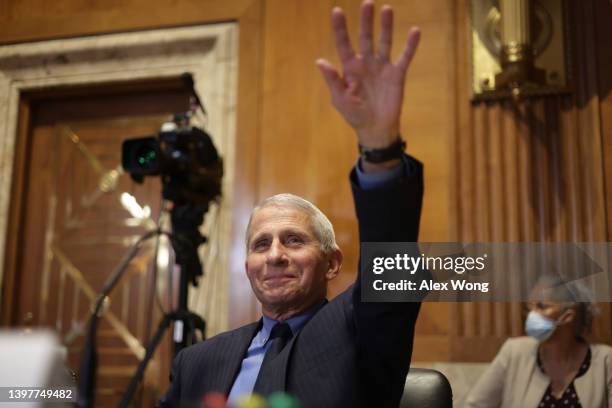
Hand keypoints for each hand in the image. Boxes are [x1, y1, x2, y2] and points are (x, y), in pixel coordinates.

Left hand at [316, 0, 419, 148]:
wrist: (375, 129)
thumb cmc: (354, 115)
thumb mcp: (339, 99)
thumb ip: (332, 80)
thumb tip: (320, 61)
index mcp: (350, 68)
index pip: (343, 44)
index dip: (340, 28)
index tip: (337, 11)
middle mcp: (366, 63)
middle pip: (366, 37)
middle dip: (365, 21)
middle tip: (367, 3)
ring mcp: (382, 67)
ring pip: (384, 42)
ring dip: (386, 27)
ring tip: (387, 9)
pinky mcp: (397, 74)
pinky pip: (404, 57)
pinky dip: (410, 45)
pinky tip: (415, 31)